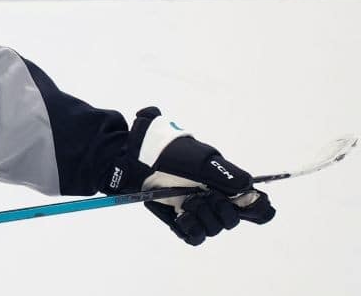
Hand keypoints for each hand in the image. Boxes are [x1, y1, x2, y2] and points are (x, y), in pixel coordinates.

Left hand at [106, 107, 275, 245]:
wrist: (135, 160)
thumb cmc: (166, 154)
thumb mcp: (199, 159)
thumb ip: (225, 173)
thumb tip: (249, 188)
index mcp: (223, 182)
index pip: (253, 204)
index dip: (256, 209)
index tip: (244, 205)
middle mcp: (212, 197)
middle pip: (232, 220)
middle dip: (222, 211)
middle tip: (205, 196)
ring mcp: (195, 209)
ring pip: (213, 229)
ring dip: (203, 218)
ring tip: (187, 202)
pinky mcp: (178, 219)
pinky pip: (193, 237)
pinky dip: (191, 229)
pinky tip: (182, 217)